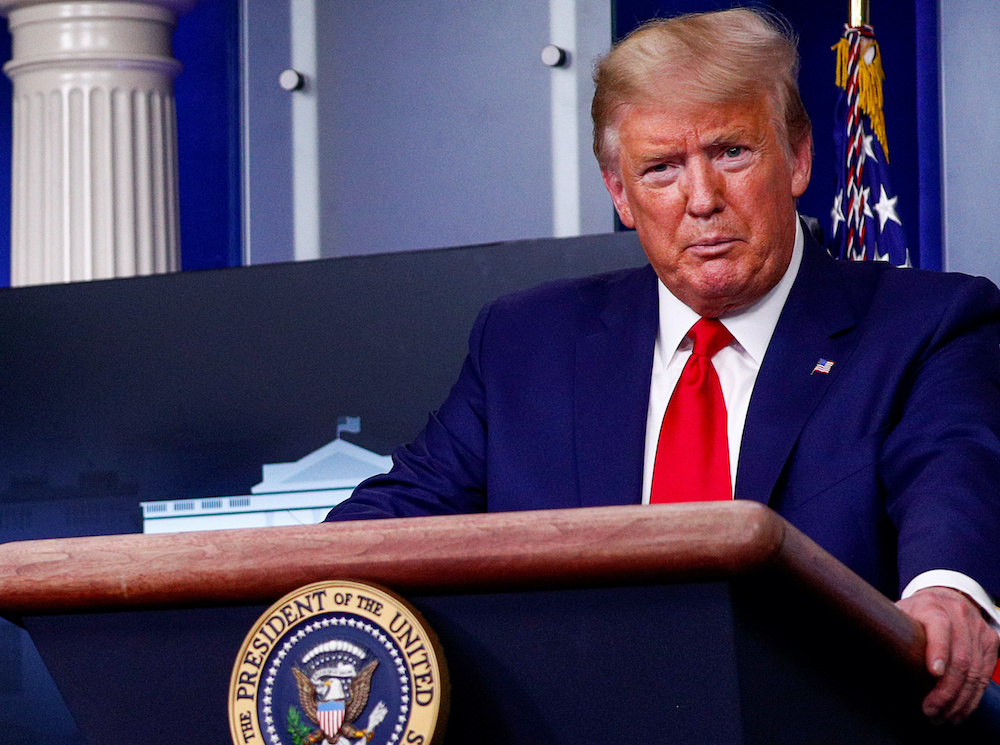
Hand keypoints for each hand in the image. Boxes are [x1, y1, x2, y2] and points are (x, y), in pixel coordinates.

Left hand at [896, 586, 998, 723]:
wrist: (945, 596)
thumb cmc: (915, 611)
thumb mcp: (898, 612)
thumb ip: (886, 628)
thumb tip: (863, 653)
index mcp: (932, 606)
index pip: (939, 627)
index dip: (938, 650)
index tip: (933, 673)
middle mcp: (959, 615)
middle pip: (960, 658)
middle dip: (946, 691)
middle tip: (930, 711)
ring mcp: (978, 628)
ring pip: (975, 671)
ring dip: (959, 700)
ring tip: (943, 717)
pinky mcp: (990, 642)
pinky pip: (985, 675)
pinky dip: (972, 697)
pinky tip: (959, 709)